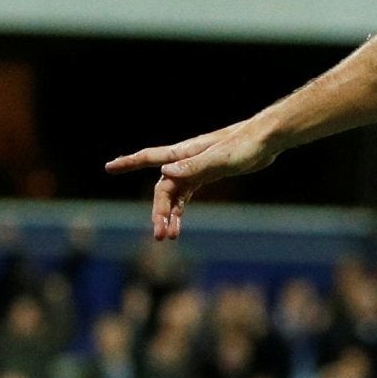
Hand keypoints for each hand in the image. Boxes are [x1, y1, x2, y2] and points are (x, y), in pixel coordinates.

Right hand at [105, 118, 282, 240]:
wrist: (267, 140)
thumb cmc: (245, 146)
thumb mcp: (220, 159)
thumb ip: (194, 166)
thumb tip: (166, 172)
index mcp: (184, 153)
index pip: (149, 157)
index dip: (128, 163)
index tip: (109, 167)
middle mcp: (185, 160)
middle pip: (163, 189)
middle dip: (159, 212)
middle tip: (159, 235)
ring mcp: (196, 168)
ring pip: (175, 195)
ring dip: (170, 215)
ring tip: (168, 237)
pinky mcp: (209, 174)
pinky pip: (187, 194)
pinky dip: (181, 210)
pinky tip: (178, 226)